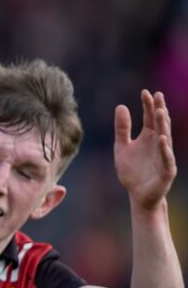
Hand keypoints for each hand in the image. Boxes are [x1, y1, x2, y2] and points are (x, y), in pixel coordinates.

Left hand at [114, 90, 176, 209]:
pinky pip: (166, 158)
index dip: (148, 105)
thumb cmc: (132, 172)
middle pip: (159, 124)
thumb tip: (121, 106)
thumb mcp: (121, 147)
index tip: (145, 92)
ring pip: (165, 137)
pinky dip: (164, 148)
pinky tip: (161, 138)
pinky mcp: (166, 170)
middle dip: (159, 109)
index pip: (149, 118)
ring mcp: (164, 156)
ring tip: (160, 111)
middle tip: (157, 95)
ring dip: (163, 125)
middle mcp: (158, 144)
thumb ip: (122, 129)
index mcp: (148, 137)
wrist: (137, 195)